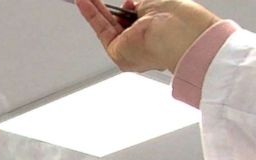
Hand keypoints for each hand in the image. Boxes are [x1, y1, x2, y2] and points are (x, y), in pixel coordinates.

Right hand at [76, 0, 220, 72]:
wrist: (178, 33)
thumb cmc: (177, 19)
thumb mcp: (153, 2)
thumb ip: (139, 4)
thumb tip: (128, 4)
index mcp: (156, 32)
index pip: (135, 19)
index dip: (125, 8)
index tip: (121, 2)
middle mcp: (142, 44)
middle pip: (117, 23)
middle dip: (103, 8)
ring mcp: (129, 49)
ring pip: (106, 25)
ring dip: (94, 10)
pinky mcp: (117, 52)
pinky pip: (100, 30)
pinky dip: (90, 15)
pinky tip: (83, 2)